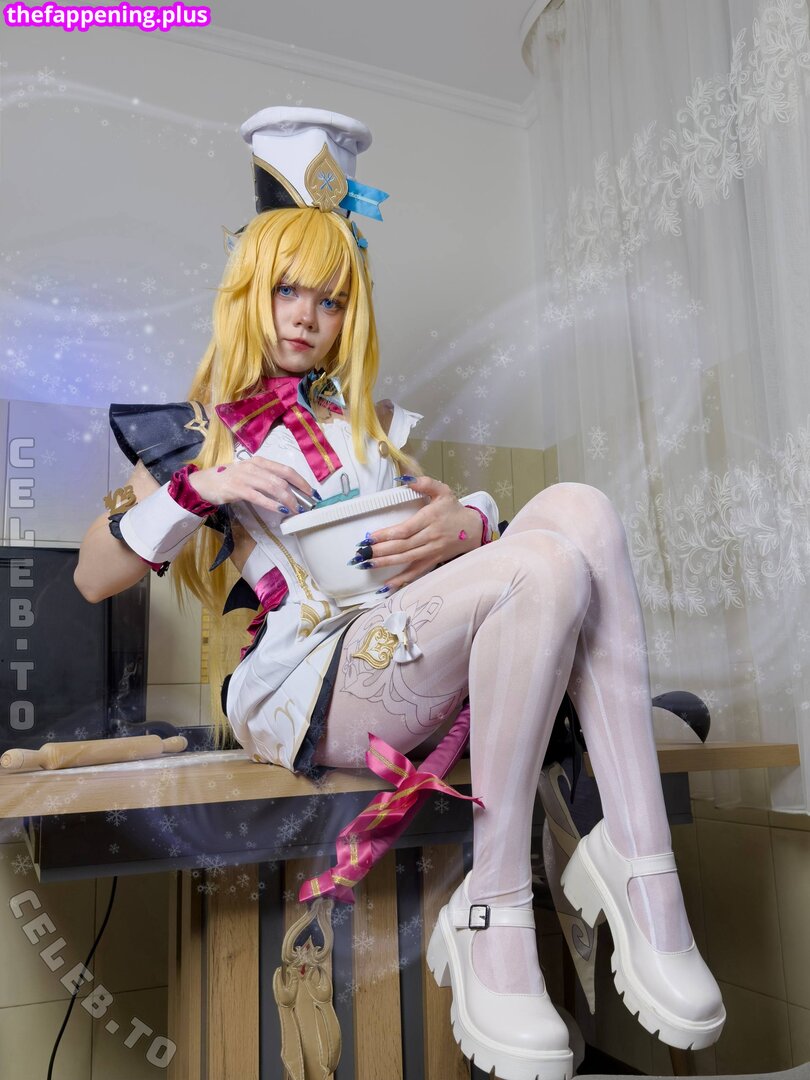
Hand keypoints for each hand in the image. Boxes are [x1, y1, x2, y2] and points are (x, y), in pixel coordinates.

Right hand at [187, 459, 318, 515]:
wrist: (204, 482)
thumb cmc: (229, 479)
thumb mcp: (250, 474)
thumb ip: (266, 479)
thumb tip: (287, 492)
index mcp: (259, 462)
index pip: (285, 469)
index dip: (300, 481)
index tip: (311, 492)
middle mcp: (254, 466)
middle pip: (282, 479)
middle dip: (297, 493)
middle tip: (305, 505)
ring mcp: (245, 477)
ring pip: (273, 487)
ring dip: (287, 500)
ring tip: (294, 510)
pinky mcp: (236, 488)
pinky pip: (258, 496)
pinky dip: (271, 504)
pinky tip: (280, 510)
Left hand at [357, 476, 483, 589]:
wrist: (474, 529)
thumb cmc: (454, 510)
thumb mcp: (443, 491)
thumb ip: (425, 483)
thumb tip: (405, 478)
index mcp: (431, 518)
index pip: (406, 529)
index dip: (387, 534)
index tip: (370, 537)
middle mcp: (431, 536)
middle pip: (403, 546)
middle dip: (381, 551)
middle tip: (362, 553)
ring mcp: (432, 551)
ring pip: (406, 559)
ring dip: (386, 563)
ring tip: (367, 564)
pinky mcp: (433, 561)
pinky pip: (416, 572)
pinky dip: (401, 580)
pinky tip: (386, 585)